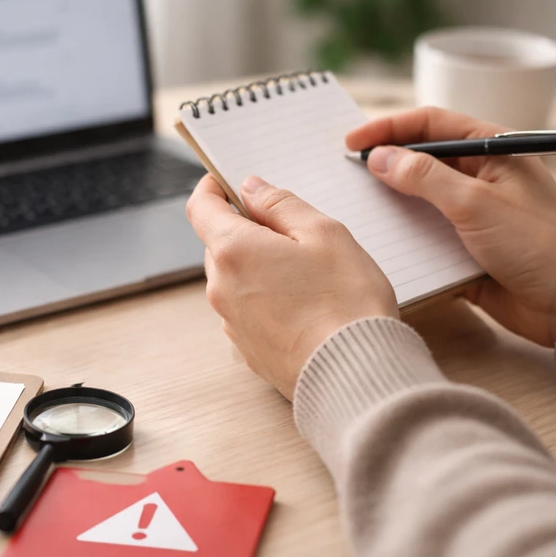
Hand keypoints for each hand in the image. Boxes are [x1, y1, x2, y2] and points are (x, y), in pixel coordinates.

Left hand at [186, 174, 398, 398]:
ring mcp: (232, 323)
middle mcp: (221, 289)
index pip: (200, 208)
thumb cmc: (346, 302)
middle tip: (291, 231)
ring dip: (258, 268)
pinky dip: (266, 300)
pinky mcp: (247, 350)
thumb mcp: (324, 233)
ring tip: (306, 275)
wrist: (355, 375)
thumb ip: (281, 204)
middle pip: (220, 244)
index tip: (225, 181)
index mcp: (233, 251)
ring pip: (235, 279)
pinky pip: (248, 311)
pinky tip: (304, 306)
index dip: (211, 189)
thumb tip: (251, 189)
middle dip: (247, 231)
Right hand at [346, 107, 555, 347]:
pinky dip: (402, 238)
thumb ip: (424, 177)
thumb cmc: (538, 244)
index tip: (352, 143)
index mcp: (492, 150)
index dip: (388, 128)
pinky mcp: (464, 247)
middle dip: (384, 164)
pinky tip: (379, 242)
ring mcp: (471, 213)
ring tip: (355, 207)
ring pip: (418, 200)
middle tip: (345, 173)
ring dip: (389, 204)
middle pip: (421, 159)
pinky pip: (424, 236)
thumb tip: (381, 158)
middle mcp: (480, 177)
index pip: (431, 124)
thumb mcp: (475, 203)